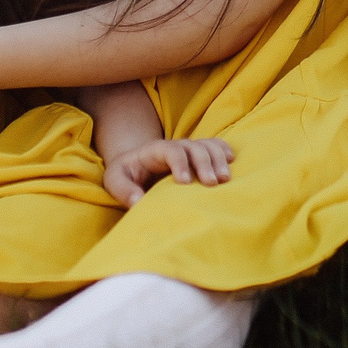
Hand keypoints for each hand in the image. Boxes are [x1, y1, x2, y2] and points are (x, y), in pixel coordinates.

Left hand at [102, 137, 234, 207]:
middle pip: (193, 147)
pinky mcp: (198, 155)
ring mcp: (188, 149)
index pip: (170, 150)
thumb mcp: (114, 181)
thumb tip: (138, 202)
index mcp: (154, 150)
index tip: (184, 182)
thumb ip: (124, 190)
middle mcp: (175, 146)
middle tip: (212, 183)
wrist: (135, 166)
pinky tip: (232, 161)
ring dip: (218, 159)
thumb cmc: (125, 175)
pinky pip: (215, 146)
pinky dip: (224, 150)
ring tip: (226, 178)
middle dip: (204, 163)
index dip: (179, 163)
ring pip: (207, 145)